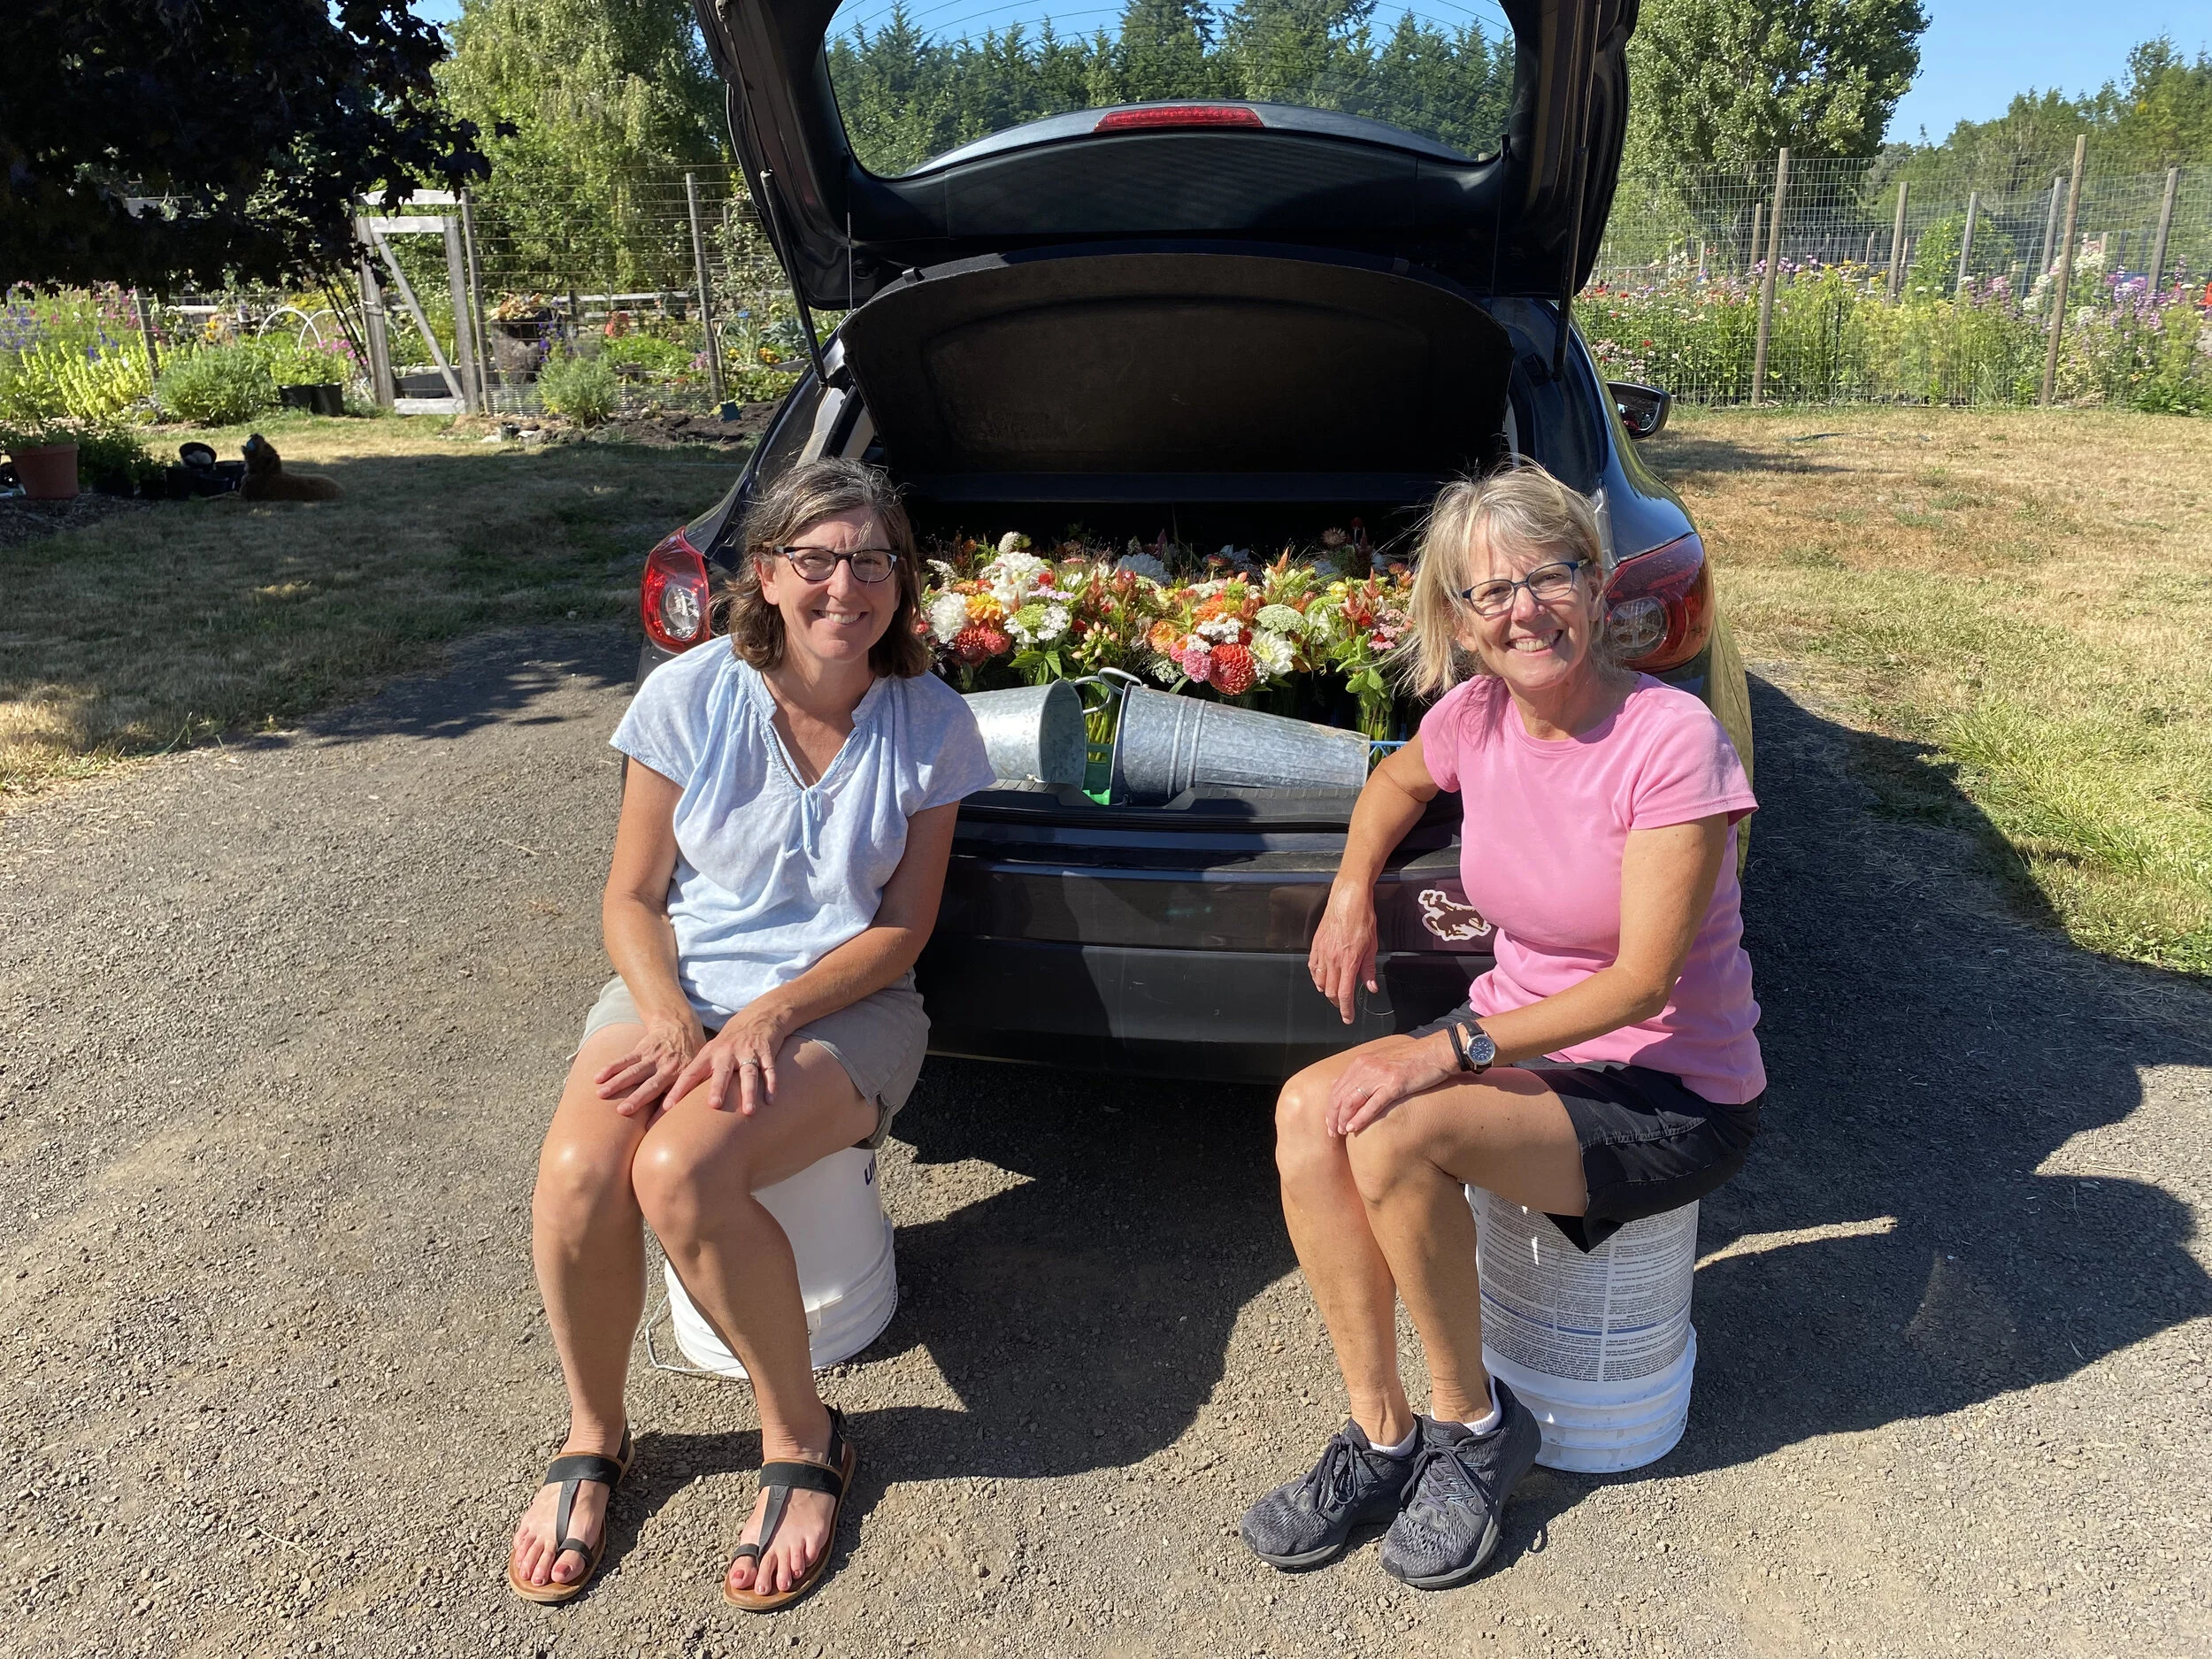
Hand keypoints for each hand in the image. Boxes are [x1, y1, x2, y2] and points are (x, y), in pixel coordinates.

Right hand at [594, 1011, 705, 1117]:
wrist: (679, 1027)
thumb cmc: (688, 1058)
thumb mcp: (697, 1072)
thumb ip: (690, 1092)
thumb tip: (686, 1120)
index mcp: (682, 1076)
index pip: (673, 1097)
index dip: (662, 1112)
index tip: (650, 1127)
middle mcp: (666, 1068)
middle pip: (650, 1085)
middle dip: (636, 1098)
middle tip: (621, 1111)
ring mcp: (653, 1058)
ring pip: (633, 1072)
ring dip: (616, 1083)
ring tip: (601, 1094)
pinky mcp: (641, 1050)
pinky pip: (625, 1060)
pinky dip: (611, 1068)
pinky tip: (598, 1077)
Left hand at [667, 997, 796, 1115]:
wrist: (758, 1017)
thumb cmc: (729, 1042)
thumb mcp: (711, 1053)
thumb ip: (699, 1074)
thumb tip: (676, 1101)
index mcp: (709, 1054)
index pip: (691, 1073)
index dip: (679, 1090)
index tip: (666, 1107)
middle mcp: (727, 1052)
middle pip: (721, 1072)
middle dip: (718, 1088)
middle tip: (714, 1105)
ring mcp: (748, 1052)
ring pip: (748, 1073)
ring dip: (748, 1092)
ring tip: (748, 1111)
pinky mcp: (766, 1052)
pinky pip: (769, 1070)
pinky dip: (771, 1085)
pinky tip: (771, 1101)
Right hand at [1308, 882, 1379, 1024]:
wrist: (1347, 899)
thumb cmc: (1362, 919)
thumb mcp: (1372, 946)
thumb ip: (1368, 969)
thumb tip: (1370, 987)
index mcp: (1348, 961)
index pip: (1345, 994)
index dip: (1346, 1010)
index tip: (1348, 1018)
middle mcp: (1332, 959)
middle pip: (1331, 991)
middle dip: (1338, 1003)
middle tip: (1344, 1007)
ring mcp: (1322, 952)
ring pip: (1320, 981)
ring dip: (1327, 991)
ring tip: (1335, 993)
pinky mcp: (1315, 945)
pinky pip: (1313, 968)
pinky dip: (1317, 977)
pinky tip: (1322, 979)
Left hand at [1327, 1032, 1456, 1136]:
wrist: (1435, 1052)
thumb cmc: (1412, 1058)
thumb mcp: (1381, 1060)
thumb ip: (1363, 1072)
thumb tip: (1345, 1086)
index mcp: (1361, 1062)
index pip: (1337, 1087)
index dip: (1330, 1107)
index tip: (1330, 1122)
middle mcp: (1366, 1067)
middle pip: (1340, 1095)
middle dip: (1333, 1116)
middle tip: (1331, 1133)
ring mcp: (1379, 1076)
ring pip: (1351, 1101)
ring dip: (1343, 1119)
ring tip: (1340, 1132)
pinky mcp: (1394, 1085)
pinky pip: (1372, 1104)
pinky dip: (1360, 1118)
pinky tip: (1354, 1128)